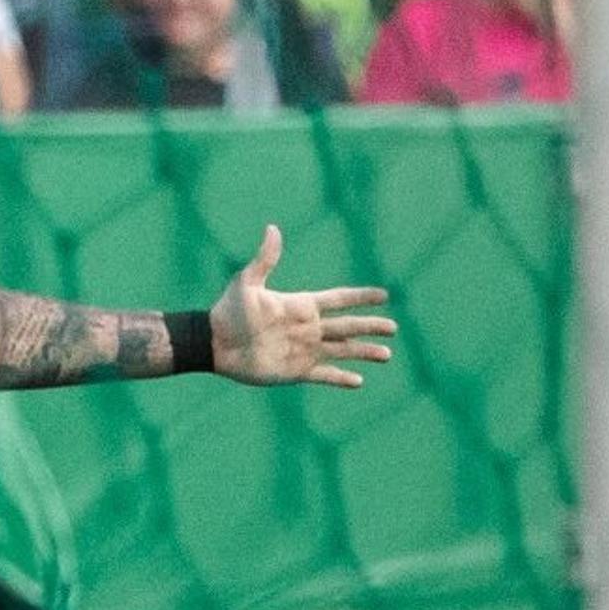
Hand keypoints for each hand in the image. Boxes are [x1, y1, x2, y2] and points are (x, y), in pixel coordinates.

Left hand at [207, 225, 397, 389]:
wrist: (215, 344)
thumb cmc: (229, 311)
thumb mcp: (247, 283)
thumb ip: (265, 259)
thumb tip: (272, 228)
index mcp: (302, 305)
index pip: (339, 299)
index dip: (361, 297)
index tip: (384, 295)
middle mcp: (308, 328)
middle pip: (348, 326)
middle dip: (371, 326)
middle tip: (393, 328)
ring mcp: (304, 350)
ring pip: (343, 351)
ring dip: (364, 352)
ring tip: (386, 354)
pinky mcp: (296, 371)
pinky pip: (324, 375)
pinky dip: (341, 378)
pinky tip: (358, 381)